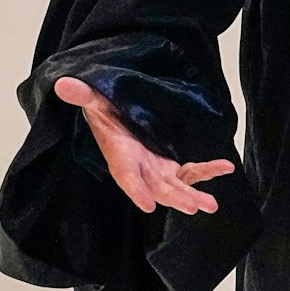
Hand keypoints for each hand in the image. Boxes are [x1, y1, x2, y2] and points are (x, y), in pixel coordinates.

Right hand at [53, 76, 233, 214]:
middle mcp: (138, 168)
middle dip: (174, 197)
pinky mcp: (169, 166)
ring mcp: (155, 169)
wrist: (115, 117)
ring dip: (193, 194)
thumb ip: (83, 94)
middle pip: (156, 188)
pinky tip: (226, 168)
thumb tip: (63, 84)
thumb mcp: (95, 99)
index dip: (136, 191)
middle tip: (192, 206)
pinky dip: (208, 170)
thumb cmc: (105, 109)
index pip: (126, 176)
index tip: (148, 205)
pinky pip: (191, 171)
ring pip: (175, 186)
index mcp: (119, 155)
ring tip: (210, 205)